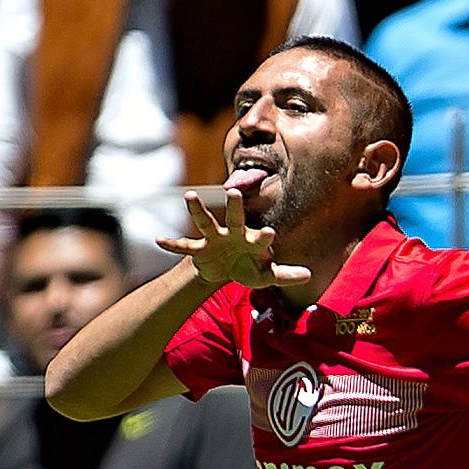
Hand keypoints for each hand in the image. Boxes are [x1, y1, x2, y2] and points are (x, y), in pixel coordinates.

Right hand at [158, 189, 309, 288]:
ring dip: (197, 210)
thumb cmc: (249, 267)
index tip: (271, 233)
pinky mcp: (199, 248)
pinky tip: (158, 240)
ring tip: (189, 196)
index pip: (262, 237)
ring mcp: (215, 238)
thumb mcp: (267, 276)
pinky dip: (172, 244)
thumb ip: (286, 275)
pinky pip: (184, 246)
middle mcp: (233, 234)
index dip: (266, 236)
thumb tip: (309, 275)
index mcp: (252, 240)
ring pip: (206, 222)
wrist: (226, 269)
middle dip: (234, 206)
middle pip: (235, 218)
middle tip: (234, 192)